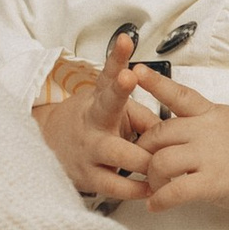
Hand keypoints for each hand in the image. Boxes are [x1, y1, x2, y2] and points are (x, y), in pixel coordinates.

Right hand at [32, 30, 155, 202]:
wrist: (53, 146)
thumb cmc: (94, 123)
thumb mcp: (114, 110)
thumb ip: (145, 116)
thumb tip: (176, 128)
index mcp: (100, 101)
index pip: (109, 76)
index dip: (117, 59)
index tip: (126, 41)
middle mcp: (92, 121)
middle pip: (107, 106)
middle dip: (120, 92)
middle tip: (130, 78)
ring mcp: (89, 150)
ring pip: (117, 154)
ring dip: (142, 159)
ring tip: (161, 163)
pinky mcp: (89, 177)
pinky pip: (117, 186)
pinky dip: (138, 188)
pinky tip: (152, 188)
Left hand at [134, 77, 228, 221]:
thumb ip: (204, 123)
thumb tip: (177, 130)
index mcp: (212, 114)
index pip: (180, 95)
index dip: (156, 83)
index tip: (135, 72)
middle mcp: (208, 131)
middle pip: (158, 133)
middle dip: (143, 150)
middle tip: (143, 164)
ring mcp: (210, 156)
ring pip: (160, 162)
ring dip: (151, 178)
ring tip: (155, 188)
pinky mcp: (214, 183)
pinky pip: (174, 191)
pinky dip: (159, 201)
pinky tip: (156, 206)